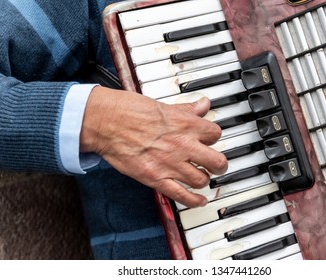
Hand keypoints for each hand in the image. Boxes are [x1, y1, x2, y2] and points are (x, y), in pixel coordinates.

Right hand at [80, 86, 227, 207]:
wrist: (106, 122)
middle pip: (217, 161)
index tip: (210, 140)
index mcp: (186, 124)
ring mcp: (170, 164)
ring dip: (204, 180)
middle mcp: (183, 145)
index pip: (215, 134)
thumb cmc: (129, 110)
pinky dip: (194, 201)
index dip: (213, 137)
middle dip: (219, 164)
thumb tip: (203, 104)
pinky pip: (182, 196)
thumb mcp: (163, 105)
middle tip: (216, 164)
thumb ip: (187, 109)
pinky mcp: (156, 178)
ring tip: (202, 177)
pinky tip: (200, 200)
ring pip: (202, 180)